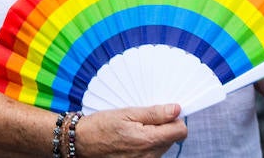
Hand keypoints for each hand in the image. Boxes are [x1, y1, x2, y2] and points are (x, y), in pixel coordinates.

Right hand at [73, 105, 187, 157]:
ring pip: (163, 145)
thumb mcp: (127, 113)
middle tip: (142, 119)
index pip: (180, 130)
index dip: (174, 118)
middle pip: (172, 138)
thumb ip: (155, 113)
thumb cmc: (101, 126)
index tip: (164, 112)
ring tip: (134, 128)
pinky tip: (132, 138)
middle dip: (163, 126)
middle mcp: (150, 156)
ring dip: (154, 135)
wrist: (82, 142)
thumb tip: (176, 110)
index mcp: (149, 140)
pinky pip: (153, 153)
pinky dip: (146, 144)